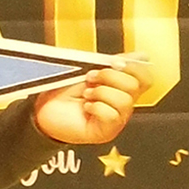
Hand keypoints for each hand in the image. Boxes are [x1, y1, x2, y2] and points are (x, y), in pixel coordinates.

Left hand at [32, 53, 152, 144]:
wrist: (43, 108)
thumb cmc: (63, 90)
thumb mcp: (89, 70)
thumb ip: (113, 63)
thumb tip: (141, 56)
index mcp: (122, 87)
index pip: (145, 77)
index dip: (134, 67)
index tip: (114, 62)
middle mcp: (123, 103)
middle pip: (135, 86)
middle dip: (110, 76)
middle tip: (91, 78)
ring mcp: (117, 119)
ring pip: (124, 101)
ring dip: (100, 92)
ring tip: (86, 95)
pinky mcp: (106, 132)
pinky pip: (112, 115)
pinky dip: (97, 107)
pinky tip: (87, 108)